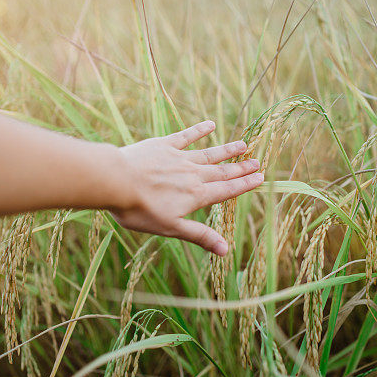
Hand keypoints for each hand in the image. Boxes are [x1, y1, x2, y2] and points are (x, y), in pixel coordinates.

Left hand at [111, 120, 261, 255]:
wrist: (115, 181)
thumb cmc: (140, 210)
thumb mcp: (171, 228)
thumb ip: (200, 236)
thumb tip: (226, 251)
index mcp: (196, 196)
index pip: (226, 190)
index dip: (244, 184)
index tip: (260, 178)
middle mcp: (193, 174)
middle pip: (222, 171)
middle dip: (240, 168)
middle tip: (258, 162)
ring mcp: (179, 157)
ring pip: (209, 153)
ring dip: (227, 150)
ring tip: (243, 144)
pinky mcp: (163, 145)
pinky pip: (186, 136)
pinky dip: (199, 131)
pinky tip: (210, 125)